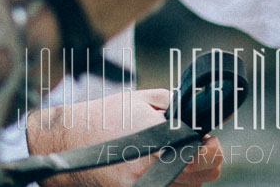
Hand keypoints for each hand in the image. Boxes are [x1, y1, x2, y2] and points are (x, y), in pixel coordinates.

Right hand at [26, 89, 223, 185]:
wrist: (69, 142)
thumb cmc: (104, 118)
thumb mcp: (141, 100)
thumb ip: (177, 105)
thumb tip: (205, 112)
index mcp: (161, 142)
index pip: (210, 155)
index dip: (210, 144)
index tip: (203, 136)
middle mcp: (157, 170)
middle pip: (207, 174)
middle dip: (202, 157)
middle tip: (186, 144)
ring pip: (193, 186)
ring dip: (187, 171)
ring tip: (163, 154)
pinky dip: (171, 181)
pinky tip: (153, 165)